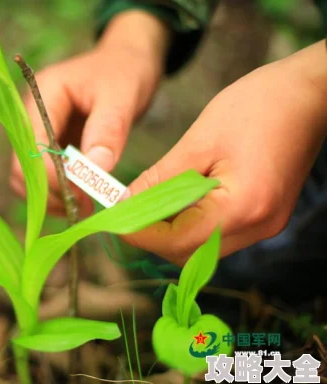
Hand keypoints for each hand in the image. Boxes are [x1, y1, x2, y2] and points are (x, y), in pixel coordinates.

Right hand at [10, 11, 169, 217]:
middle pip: (22, 167)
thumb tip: (95, 172)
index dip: (51, 177)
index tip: (83, 195)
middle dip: (49, 192)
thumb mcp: (122, 96)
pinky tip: (83, 199)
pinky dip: (59, 192)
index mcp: (42, 95)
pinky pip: (44, 176)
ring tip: (86, 207)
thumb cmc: (125, 71)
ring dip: (52, 198)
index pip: (31, 146)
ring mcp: (38, 131)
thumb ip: (108, 132)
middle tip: (85, 208)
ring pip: (29, 177)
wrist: (127, 61)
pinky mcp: (49, 144)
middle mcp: (32, 115)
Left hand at [119, 40, 326, 263]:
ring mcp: (265, 225)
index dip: (139, 233)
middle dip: (152, 235)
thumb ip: (160, 179)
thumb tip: (126, 203)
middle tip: (126, 209)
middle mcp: (258, 227)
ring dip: (170, 231)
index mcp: (243, 207)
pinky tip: (175, 200)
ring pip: (202, 246)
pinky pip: (218, 233)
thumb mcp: (199, 140)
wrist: (309, 94)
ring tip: (147, 202)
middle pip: (190, 252)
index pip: (178, 241)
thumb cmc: (257, 106)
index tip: (112, 218)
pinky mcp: (264, 216)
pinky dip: (191, 223)